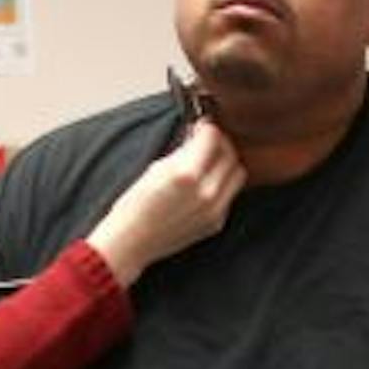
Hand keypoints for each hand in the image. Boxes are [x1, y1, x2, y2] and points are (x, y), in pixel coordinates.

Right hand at [84, 120, 245, 284]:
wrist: (131, 242)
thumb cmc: (135, 206)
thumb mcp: (156, 168)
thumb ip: (183, 152)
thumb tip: (199, 138)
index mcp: (187, 174)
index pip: (213, 137)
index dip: (206, 128)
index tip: (201, 126)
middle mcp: (206, 192)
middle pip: (230, 154)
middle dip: (219, 143)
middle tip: (206, 141)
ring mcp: (215, 210)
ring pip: (237, 174)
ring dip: (226, 163)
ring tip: (209, 162)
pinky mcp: (217, 222)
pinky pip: (230, 194)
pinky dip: (222, 183)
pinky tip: (206, 183)